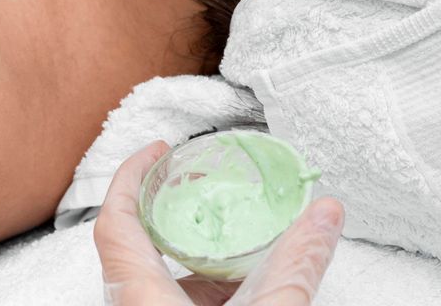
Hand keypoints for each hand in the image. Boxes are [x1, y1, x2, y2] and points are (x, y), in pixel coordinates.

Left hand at [95, 140, 344, 305]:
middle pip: (134, 247)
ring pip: (155, 281)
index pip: (114, 222)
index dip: (130, 177)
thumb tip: (325, 215)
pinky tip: (238, 291)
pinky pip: (169, 303)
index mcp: (140, 295)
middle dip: (167, 211)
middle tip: (196, 184)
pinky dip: (198, 288)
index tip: (157, 149)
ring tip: (230, 238)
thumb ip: (298, 262)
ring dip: (189, 256)